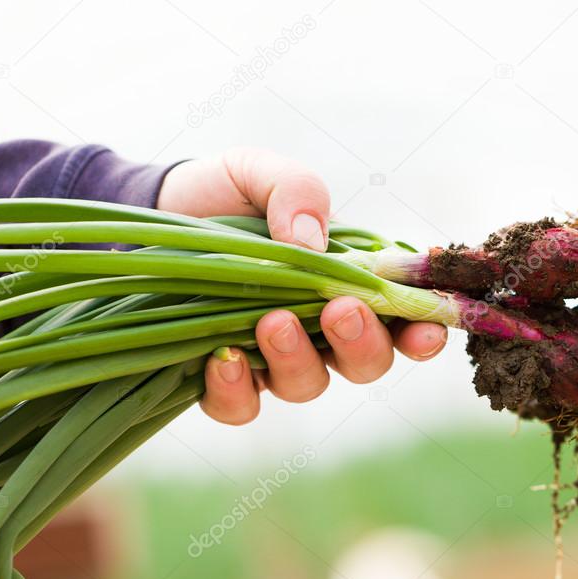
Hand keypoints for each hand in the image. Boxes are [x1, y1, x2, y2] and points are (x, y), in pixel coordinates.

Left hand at [157, 148, 446, 423]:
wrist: (150, 207)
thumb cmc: (222, 191)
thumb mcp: (261, 171)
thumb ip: (296, 191)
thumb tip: (312, 242)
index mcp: (347, 281)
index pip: (401, 319)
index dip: (422, 333)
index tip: (426, 329)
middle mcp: (318, 329)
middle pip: (365, 363)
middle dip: (363, 344)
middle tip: (341, 311)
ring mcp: (271, 358)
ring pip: (306, 386)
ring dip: (298, 360)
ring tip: (273, 322)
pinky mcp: (220, 377)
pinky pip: (240, 407)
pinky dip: (236, 390)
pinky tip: (221, 358)